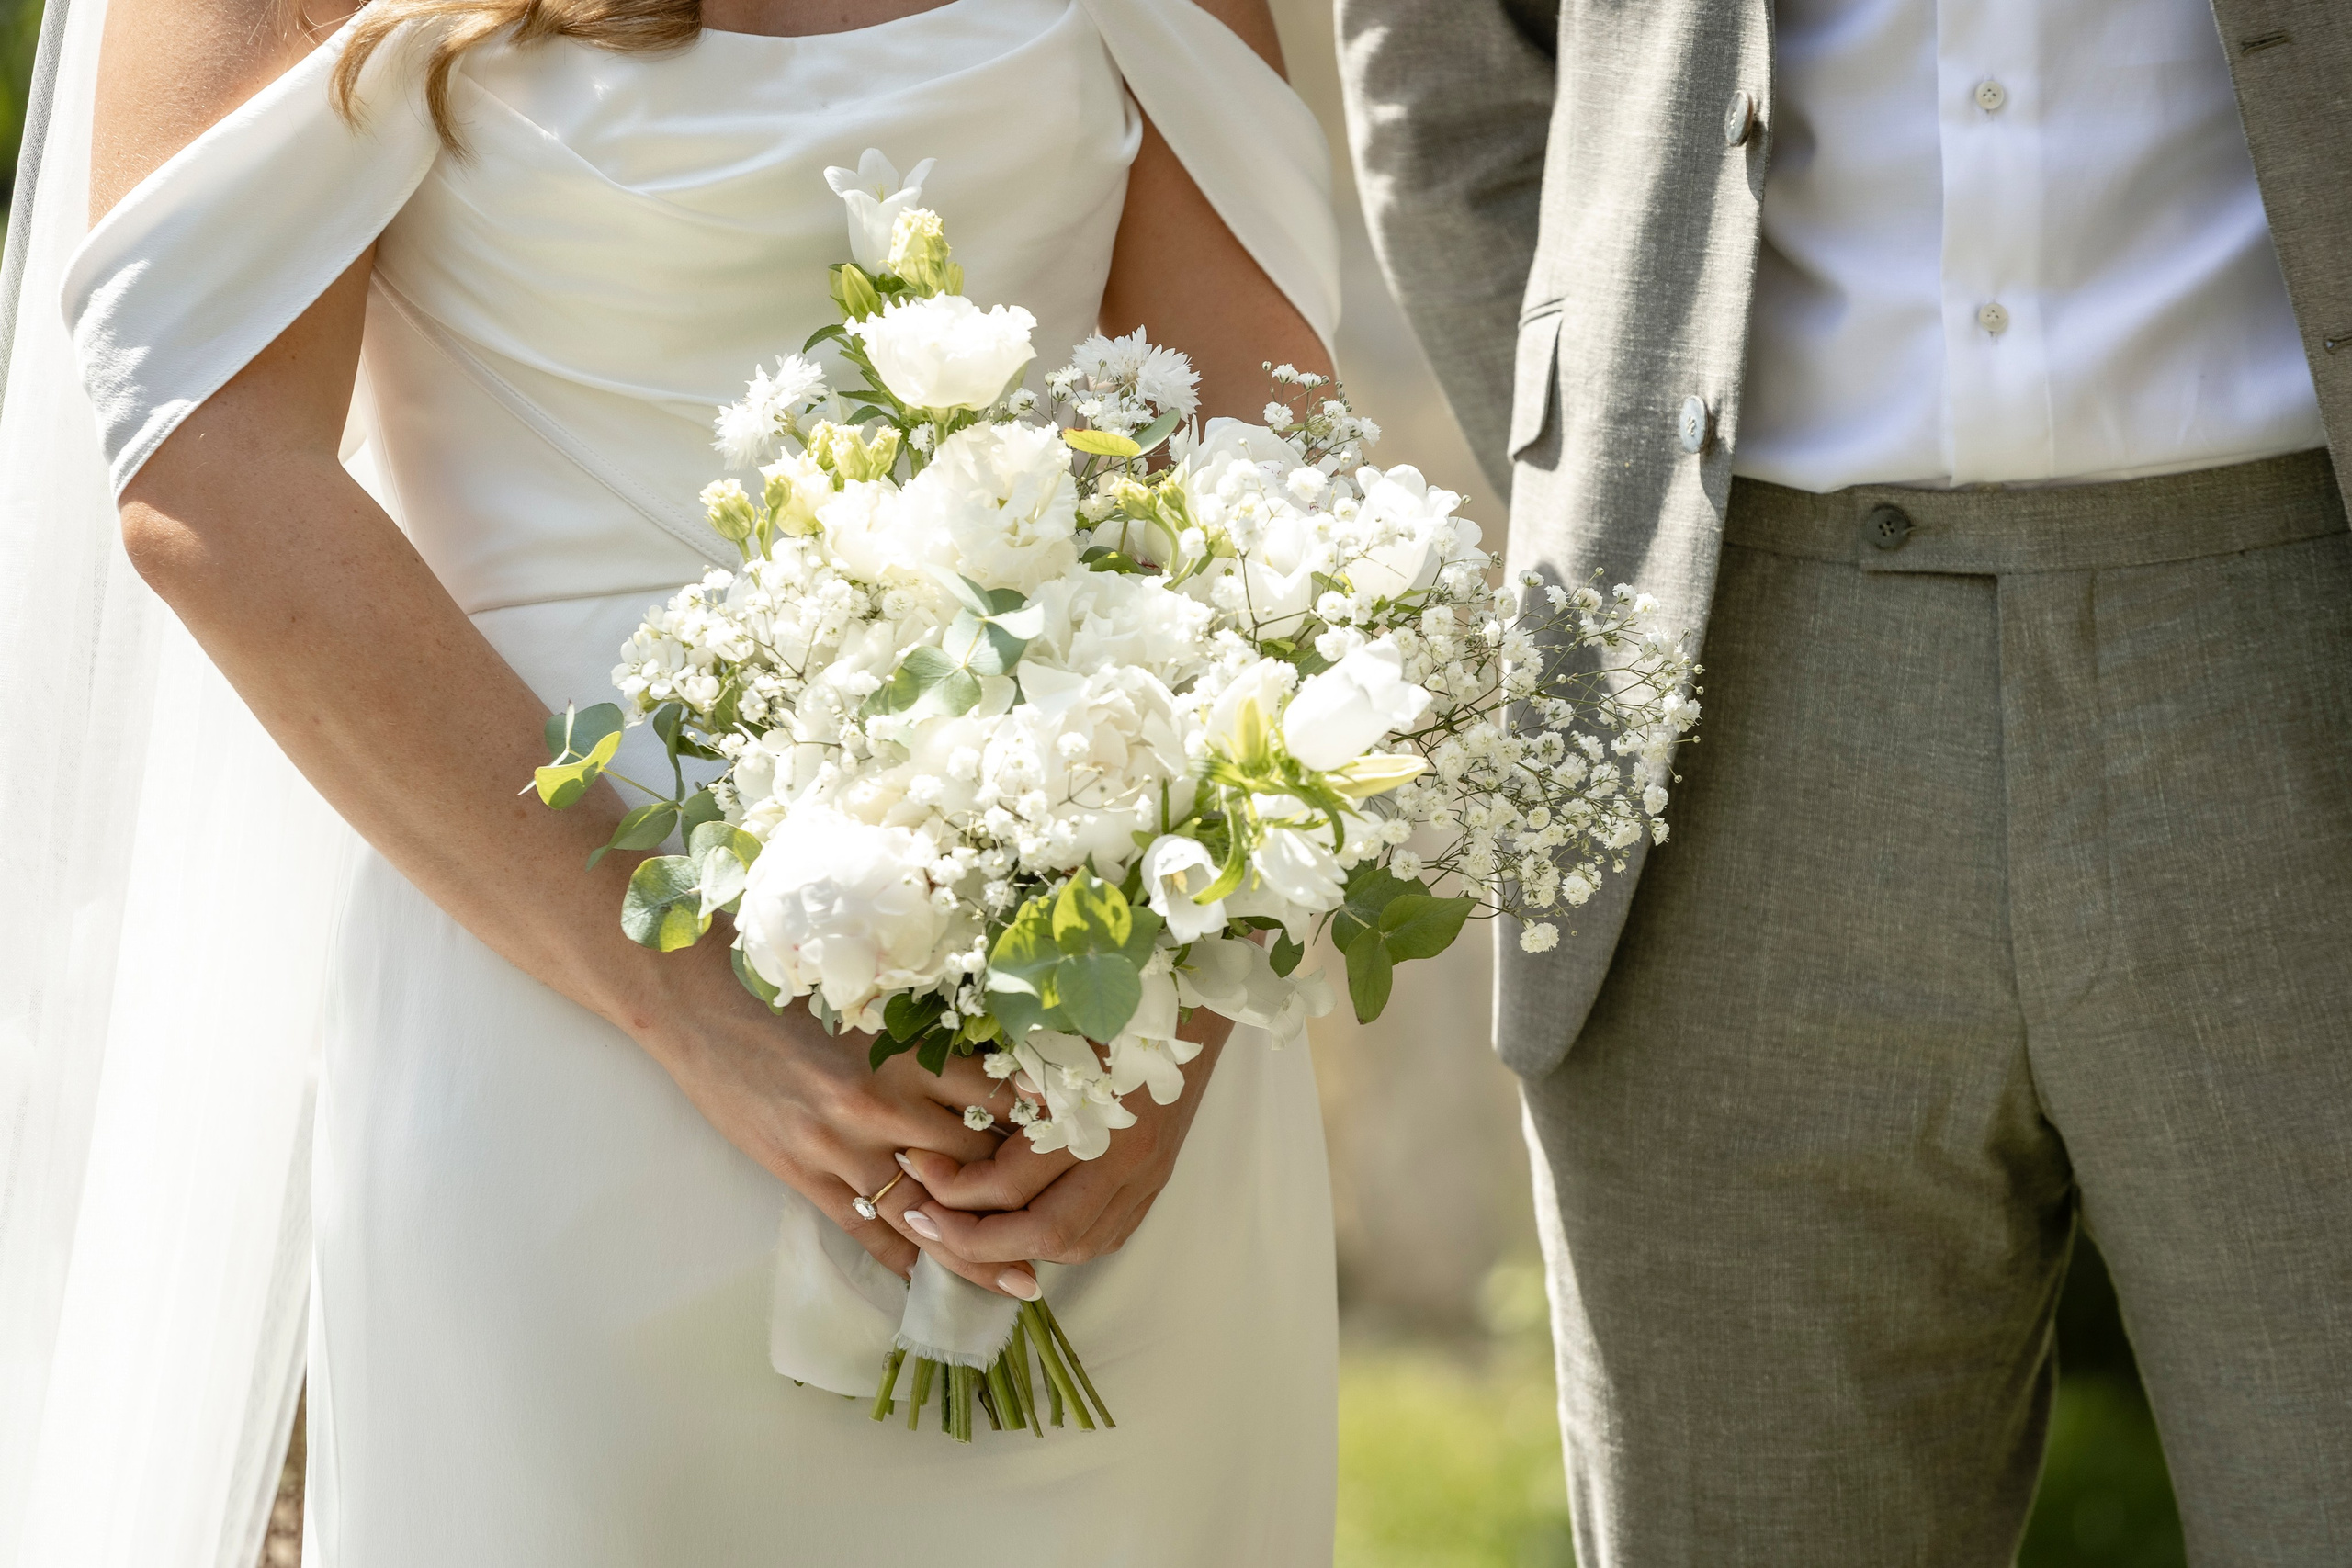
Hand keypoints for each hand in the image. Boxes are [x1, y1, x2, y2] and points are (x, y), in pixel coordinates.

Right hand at [641, 939, 1036, 1294]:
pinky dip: (904, 1257)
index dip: (1041, 1130)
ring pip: (929, 1212)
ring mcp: (841, 1146)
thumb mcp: (872, 1004)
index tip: (1076, 1153)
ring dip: (976, 1248)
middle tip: (1062, 1224)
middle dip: (1019, 1196)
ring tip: (1018, 1280)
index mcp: (907, 1050)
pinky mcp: (804, 1175)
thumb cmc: (788, 992)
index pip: (997, 1100)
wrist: (700, 1005)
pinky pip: (868, 1231)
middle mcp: (882, 1103)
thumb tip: (996, 1071)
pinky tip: (932, 1278)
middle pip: (974, 1162)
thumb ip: (930, 1041)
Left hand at [896, 1009, 1236, 1271]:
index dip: (953, 1185)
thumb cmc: (1116, 993)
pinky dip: (1055, 1244)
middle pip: (1044, 1231)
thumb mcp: (1054, 1020)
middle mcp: (1128, 1155)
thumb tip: (939, 1112)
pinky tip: (1017, 1228)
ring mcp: (1148, 1175)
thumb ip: (1005, 1070)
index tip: (915, 1163)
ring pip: (1077, 1245)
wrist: (1200, 996)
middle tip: (922, 1218)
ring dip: (1012, 1250)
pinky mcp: (1155, 1182)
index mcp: (1098, 1110)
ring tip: (961, 1229)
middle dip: (973, 1238)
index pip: (1011, 1181)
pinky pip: (1103, 1236)